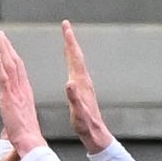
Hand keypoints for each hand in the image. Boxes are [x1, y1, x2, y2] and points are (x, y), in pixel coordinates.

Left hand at [0, 30, 47, 157]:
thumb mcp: (21, 122)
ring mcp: (16, 93)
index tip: (9, 48)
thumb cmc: (27, 138)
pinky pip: (4, 78)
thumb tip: (13, 121)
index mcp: (25, 95)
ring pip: (11, 66)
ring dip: (5, 49)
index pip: (19, 72)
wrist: (31, 144)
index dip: (14, 58)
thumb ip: (17, 116)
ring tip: (0, 37)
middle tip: (2, 36)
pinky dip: (0, 65)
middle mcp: (23, 90)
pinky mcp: (9, 98)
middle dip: (9, 48)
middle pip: (16, 63)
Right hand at [63, 21, 114, 152]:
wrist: (96, 134)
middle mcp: (83, 81)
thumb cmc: (86, 125)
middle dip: (70, 40)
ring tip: (67, 41)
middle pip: (76, 56)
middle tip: (65, 27)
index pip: (74, 58)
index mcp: (80, 83)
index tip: (65, 28)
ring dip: (72, 50)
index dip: (69, 42)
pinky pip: (76, 70)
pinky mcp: (83, 90)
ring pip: (77, 62)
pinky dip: (72, 62)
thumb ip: (74, 98)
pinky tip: (70, 64)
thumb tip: (69, 83)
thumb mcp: (79, 112)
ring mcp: (84, 85)